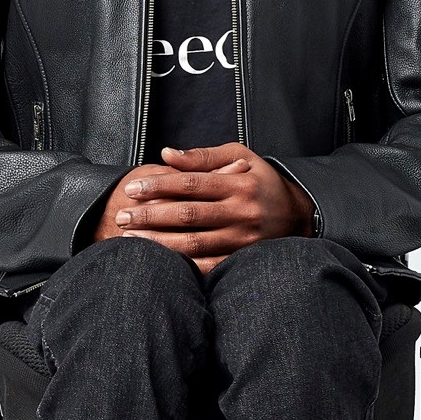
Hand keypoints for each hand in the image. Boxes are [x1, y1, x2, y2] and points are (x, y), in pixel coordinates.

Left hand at [93, 143, 313, 270]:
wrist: (298, 215)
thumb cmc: (261, 181)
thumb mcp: (241, 157)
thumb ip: (203, 156)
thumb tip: (166, 153)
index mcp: (239, 183)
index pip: (191, 184)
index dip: (158, 186)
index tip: (131, 188)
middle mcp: (242, 212)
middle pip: (188, 215)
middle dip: (151, 216)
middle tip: (122, 216)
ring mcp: (243, 239)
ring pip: (194, 243)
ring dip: (159, 242)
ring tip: (131, 239)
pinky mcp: (242, 260)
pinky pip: (208, 265)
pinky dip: (182, 265)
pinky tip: (159, 262)